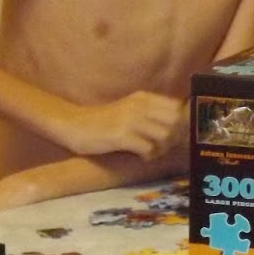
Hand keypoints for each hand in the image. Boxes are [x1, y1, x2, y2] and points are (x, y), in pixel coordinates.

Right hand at [54, 92, 187, 159]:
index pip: (177, 107)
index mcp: (144, 98)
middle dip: (174, 137)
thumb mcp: (130, 110)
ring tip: (152, 152)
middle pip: (175, 121)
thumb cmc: (104, 121)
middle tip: (163, 147)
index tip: (175, 135)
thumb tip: (178, 127)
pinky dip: (149, 155)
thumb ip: (151, 114)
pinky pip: (148, 148)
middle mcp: (139, 105)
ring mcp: (130, 120)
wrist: (72, 124)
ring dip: (162, 148)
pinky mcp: (120, 135)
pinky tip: (141, 156)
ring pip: (165, 135)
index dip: (181, 124)